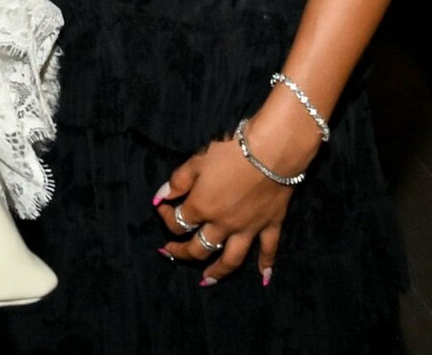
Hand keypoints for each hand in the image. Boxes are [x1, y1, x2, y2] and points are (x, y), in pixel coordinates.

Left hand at [153, 102, 318, 286]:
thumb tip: (160, 197)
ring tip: (206, 280)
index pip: (177, 222)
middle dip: (181, 252)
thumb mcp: (197, 160)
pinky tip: (263, 278)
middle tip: (171, 252)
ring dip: (217, 272)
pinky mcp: (271, 226)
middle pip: (199, 248)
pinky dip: (266, 266)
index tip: (163, 207)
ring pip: (231, 259)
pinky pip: (268, 251)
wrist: (271, 150)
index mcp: (202, 207)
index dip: (165, 217)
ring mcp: (248, 229)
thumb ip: (178, 181)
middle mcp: (223, 225)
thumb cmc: (231, 151)